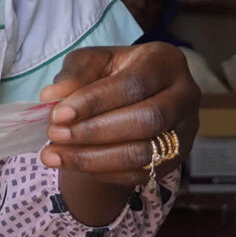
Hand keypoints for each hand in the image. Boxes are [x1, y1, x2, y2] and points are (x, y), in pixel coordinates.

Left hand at [37, 43, 199, 224]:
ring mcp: (184, 132)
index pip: (133, 84)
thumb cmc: (111, 73)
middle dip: (94, 132)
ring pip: (144, 154)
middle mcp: (184, 96)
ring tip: (54, 154)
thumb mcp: (90, 62)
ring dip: (93, 158)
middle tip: (54, 134)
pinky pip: (140, 175)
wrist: (132, 99)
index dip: (94, 101)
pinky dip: (102, 173)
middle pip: (146, 121)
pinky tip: (72, 165)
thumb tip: (51, 96)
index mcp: (165, 62)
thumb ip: (73, 75)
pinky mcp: (174, 160)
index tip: (58, 114)